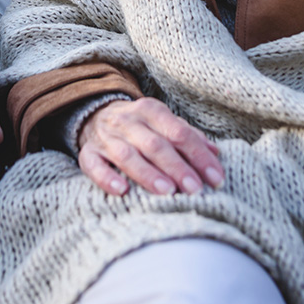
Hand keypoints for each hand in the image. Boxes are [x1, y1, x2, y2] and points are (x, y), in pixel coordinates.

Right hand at [78, 97, 223, 196]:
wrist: (95, 114)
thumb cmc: (140, 126)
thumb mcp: (163, 123)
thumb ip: (188, 136)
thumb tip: (215, 153)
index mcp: (152, 110)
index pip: (179, 132)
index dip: (199, 155)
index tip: (216, 178)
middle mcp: (129, 121)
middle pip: (156, 145)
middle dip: (178, 168)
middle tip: (195, 189)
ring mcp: (106, 137)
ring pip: (127, 155)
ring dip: (148, 174)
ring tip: (168, 192)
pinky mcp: (88, 153)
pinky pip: (94, 165)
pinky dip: (107, 178)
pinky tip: (122, 191)